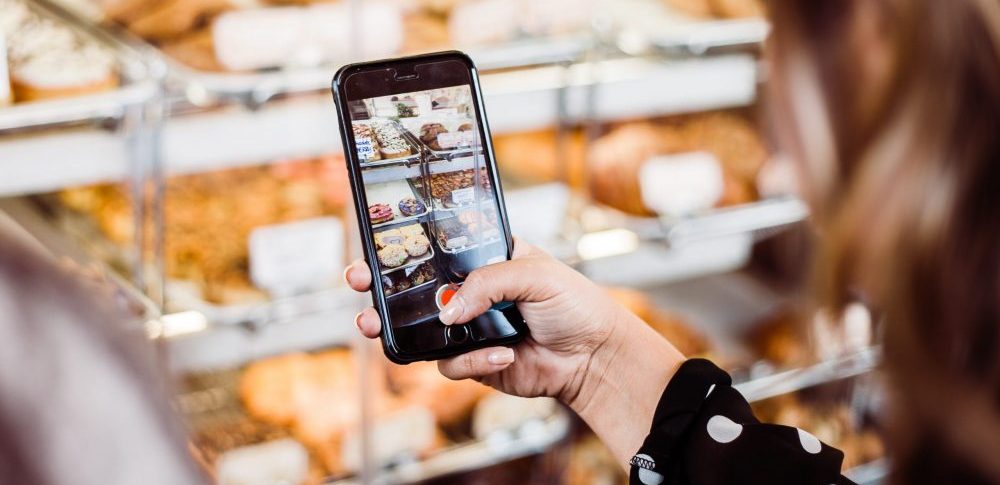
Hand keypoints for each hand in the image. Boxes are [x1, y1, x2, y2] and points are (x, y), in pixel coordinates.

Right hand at [344, 239, 630, 406]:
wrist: (595, 358)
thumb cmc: (575, 305)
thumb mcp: (535, 274)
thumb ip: (487, 283)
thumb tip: (448, 311)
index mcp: (487, 260)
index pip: (440, 248)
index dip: (407, 245)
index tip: (377, 242)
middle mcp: (473, 293)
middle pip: (416, 289)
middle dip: (381, 287)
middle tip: (358, 282)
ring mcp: (471, 329)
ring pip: (421, 330)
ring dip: (400, 329)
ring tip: (376, 326)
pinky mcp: (475, 363)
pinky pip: (450, 364)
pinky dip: (473, 360)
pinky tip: (504, 355)